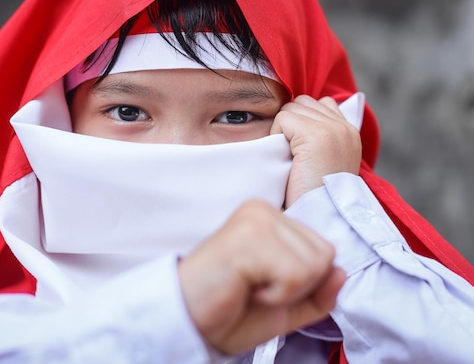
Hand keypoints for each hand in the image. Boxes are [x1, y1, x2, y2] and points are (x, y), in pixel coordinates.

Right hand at [178, 200, 344, 354]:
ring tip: (251, 286)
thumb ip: (319, 292)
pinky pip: (295, 274)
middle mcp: (263, 210)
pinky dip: (277, 295)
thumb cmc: (230, 311)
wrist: (189, 320)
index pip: (325, 250)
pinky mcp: (249, 235)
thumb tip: (342, 271)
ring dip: (286, 292)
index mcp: (271, 218)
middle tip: (258, 288)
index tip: (266, 287)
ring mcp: (256, 218)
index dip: (304, 284)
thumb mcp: (287, 306)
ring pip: (314, 265)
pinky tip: (247, 288)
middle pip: (324, 255)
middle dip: (298, 286)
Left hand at [270, 95, 361, 207]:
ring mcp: (331, 129)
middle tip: (292, 154)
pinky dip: (277, 136)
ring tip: (291, 157)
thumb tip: (296, 117)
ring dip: (283, 130)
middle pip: (302, 103)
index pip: (320, 103)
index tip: (298, 147)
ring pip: (291, 109)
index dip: (302, 120)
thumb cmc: (314, 196)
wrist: (320, 217)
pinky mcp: (315, 134)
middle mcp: (344, 127)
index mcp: (350, 132)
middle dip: (291, 123)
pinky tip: (287, 159)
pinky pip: (282, 119)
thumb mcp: (323, 162)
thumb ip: (318, 137)